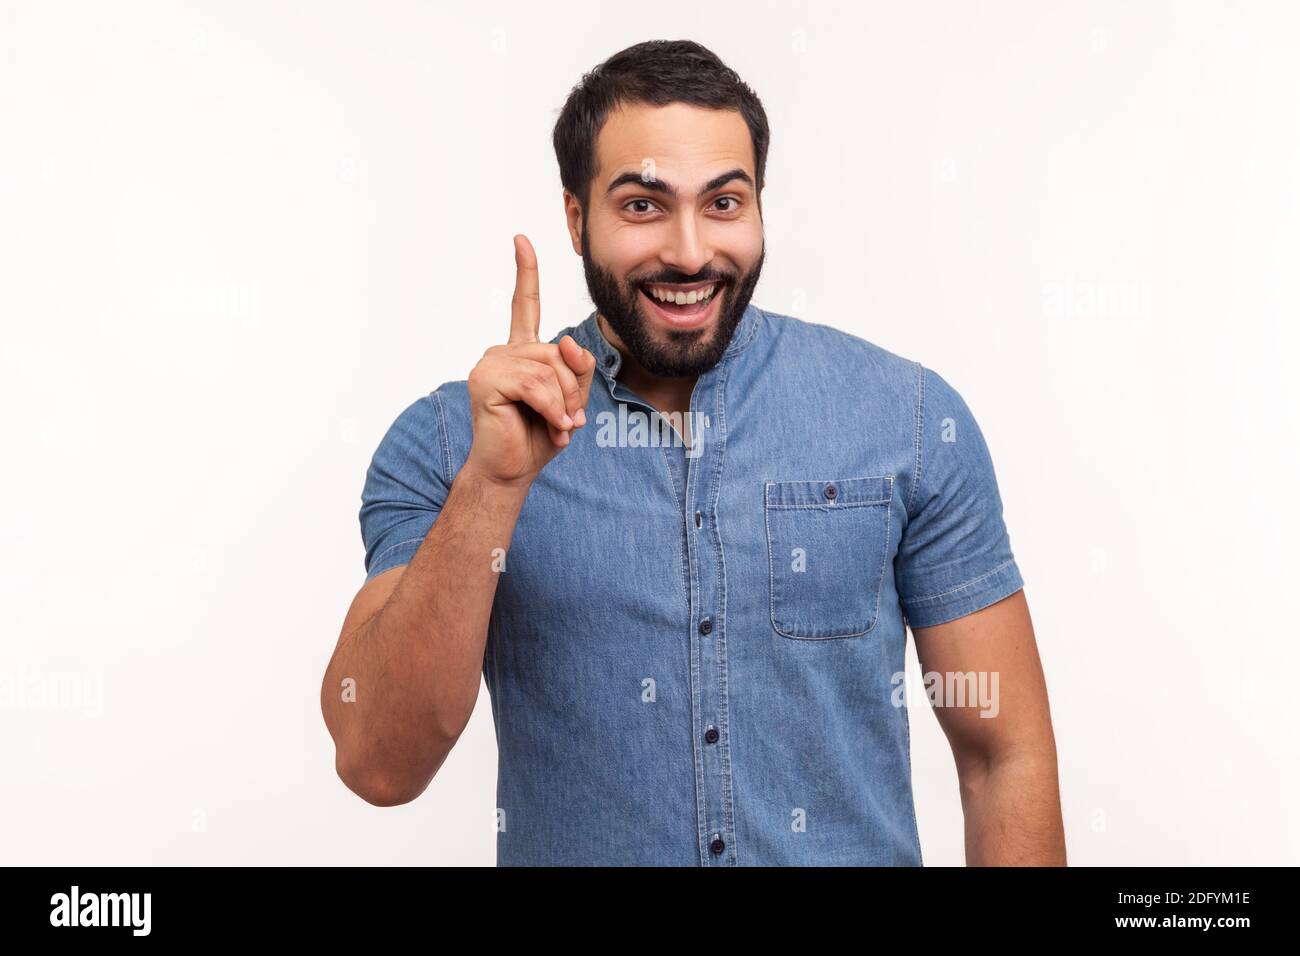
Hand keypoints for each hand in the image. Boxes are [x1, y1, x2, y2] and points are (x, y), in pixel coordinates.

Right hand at [463, 234, 596, 487]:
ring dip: (562, 402)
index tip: (521, 240)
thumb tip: (567, 340)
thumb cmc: (538, 436)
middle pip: (557, 351)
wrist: (512, 470)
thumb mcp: (571, 400)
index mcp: (522, 352)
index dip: (526, 272)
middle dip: (571, 389)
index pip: (525, 306)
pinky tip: (553, 426)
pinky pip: (534, 384)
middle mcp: (503, 351)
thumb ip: (576, 369)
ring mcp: (491, 362)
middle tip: (568, 421)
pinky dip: (551, 409)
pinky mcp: (486, 379)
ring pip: (548, 368)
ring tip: (559, 426)